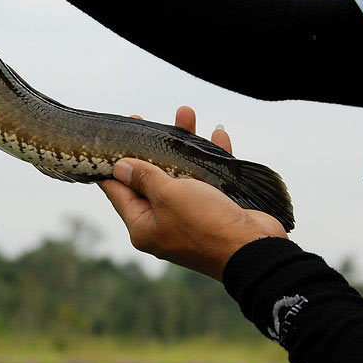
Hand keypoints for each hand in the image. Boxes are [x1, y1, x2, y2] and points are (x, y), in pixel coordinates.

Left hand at [98, 106, 286, 279]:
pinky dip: (211, 157)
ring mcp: (190, 216)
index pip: (119, 191)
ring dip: (184, 144)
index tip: (110, 140)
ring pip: (182, 173)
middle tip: (142, 121)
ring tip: (185, 113)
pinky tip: (217, 134)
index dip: (112, 164)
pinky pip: (209, 178)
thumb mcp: (168, 195)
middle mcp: (164, 222)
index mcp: (144, 226)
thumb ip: (144, 177)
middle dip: (151, 147)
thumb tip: (120, 167)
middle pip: (151, 178)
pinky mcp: (216, 209)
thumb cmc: (205, 224)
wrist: (253, 248)